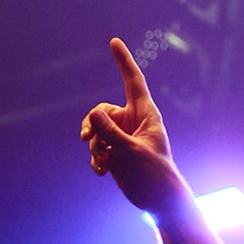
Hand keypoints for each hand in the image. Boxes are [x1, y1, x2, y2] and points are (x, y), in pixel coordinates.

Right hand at [79, 38, 190, 214]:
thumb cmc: (154, 175)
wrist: (158, 201)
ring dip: (94, 147)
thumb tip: (92, 113)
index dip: (123, 61)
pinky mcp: (116, 152)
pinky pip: (96, 147)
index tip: (114, 42)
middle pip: (102, 110)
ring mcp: (123, 137)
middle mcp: (133, 122)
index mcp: (145, 114)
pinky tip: (102, 172)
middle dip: (91, 123)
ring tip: (105, 163)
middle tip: (85, 136)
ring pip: (96, 131)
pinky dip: (96, 158)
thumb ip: (110, 132)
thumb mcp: (130, 152)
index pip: (132, 81)